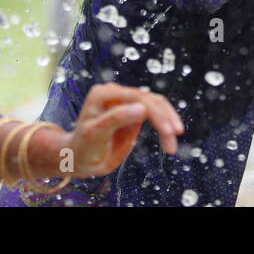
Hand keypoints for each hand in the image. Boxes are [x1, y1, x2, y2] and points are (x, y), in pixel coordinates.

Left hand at [64, 83, 184, 177]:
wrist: (79, 160)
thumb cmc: (82, 148)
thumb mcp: (95, 135)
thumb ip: (117, 119)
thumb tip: (143, 108)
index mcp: (104, 94)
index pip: (136, 98)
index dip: (156, 113)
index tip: (169, 131)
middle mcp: (116, 93)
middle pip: (149, 99)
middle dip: (164, 118)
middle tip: (174, 137)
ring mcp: (126, 101)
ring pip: (156, 105)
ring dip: (168, 123)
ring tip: (171, 146)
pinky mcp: (134, 111)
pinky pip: (155, 114)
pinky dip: (164, 126)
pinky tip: (168, 141)